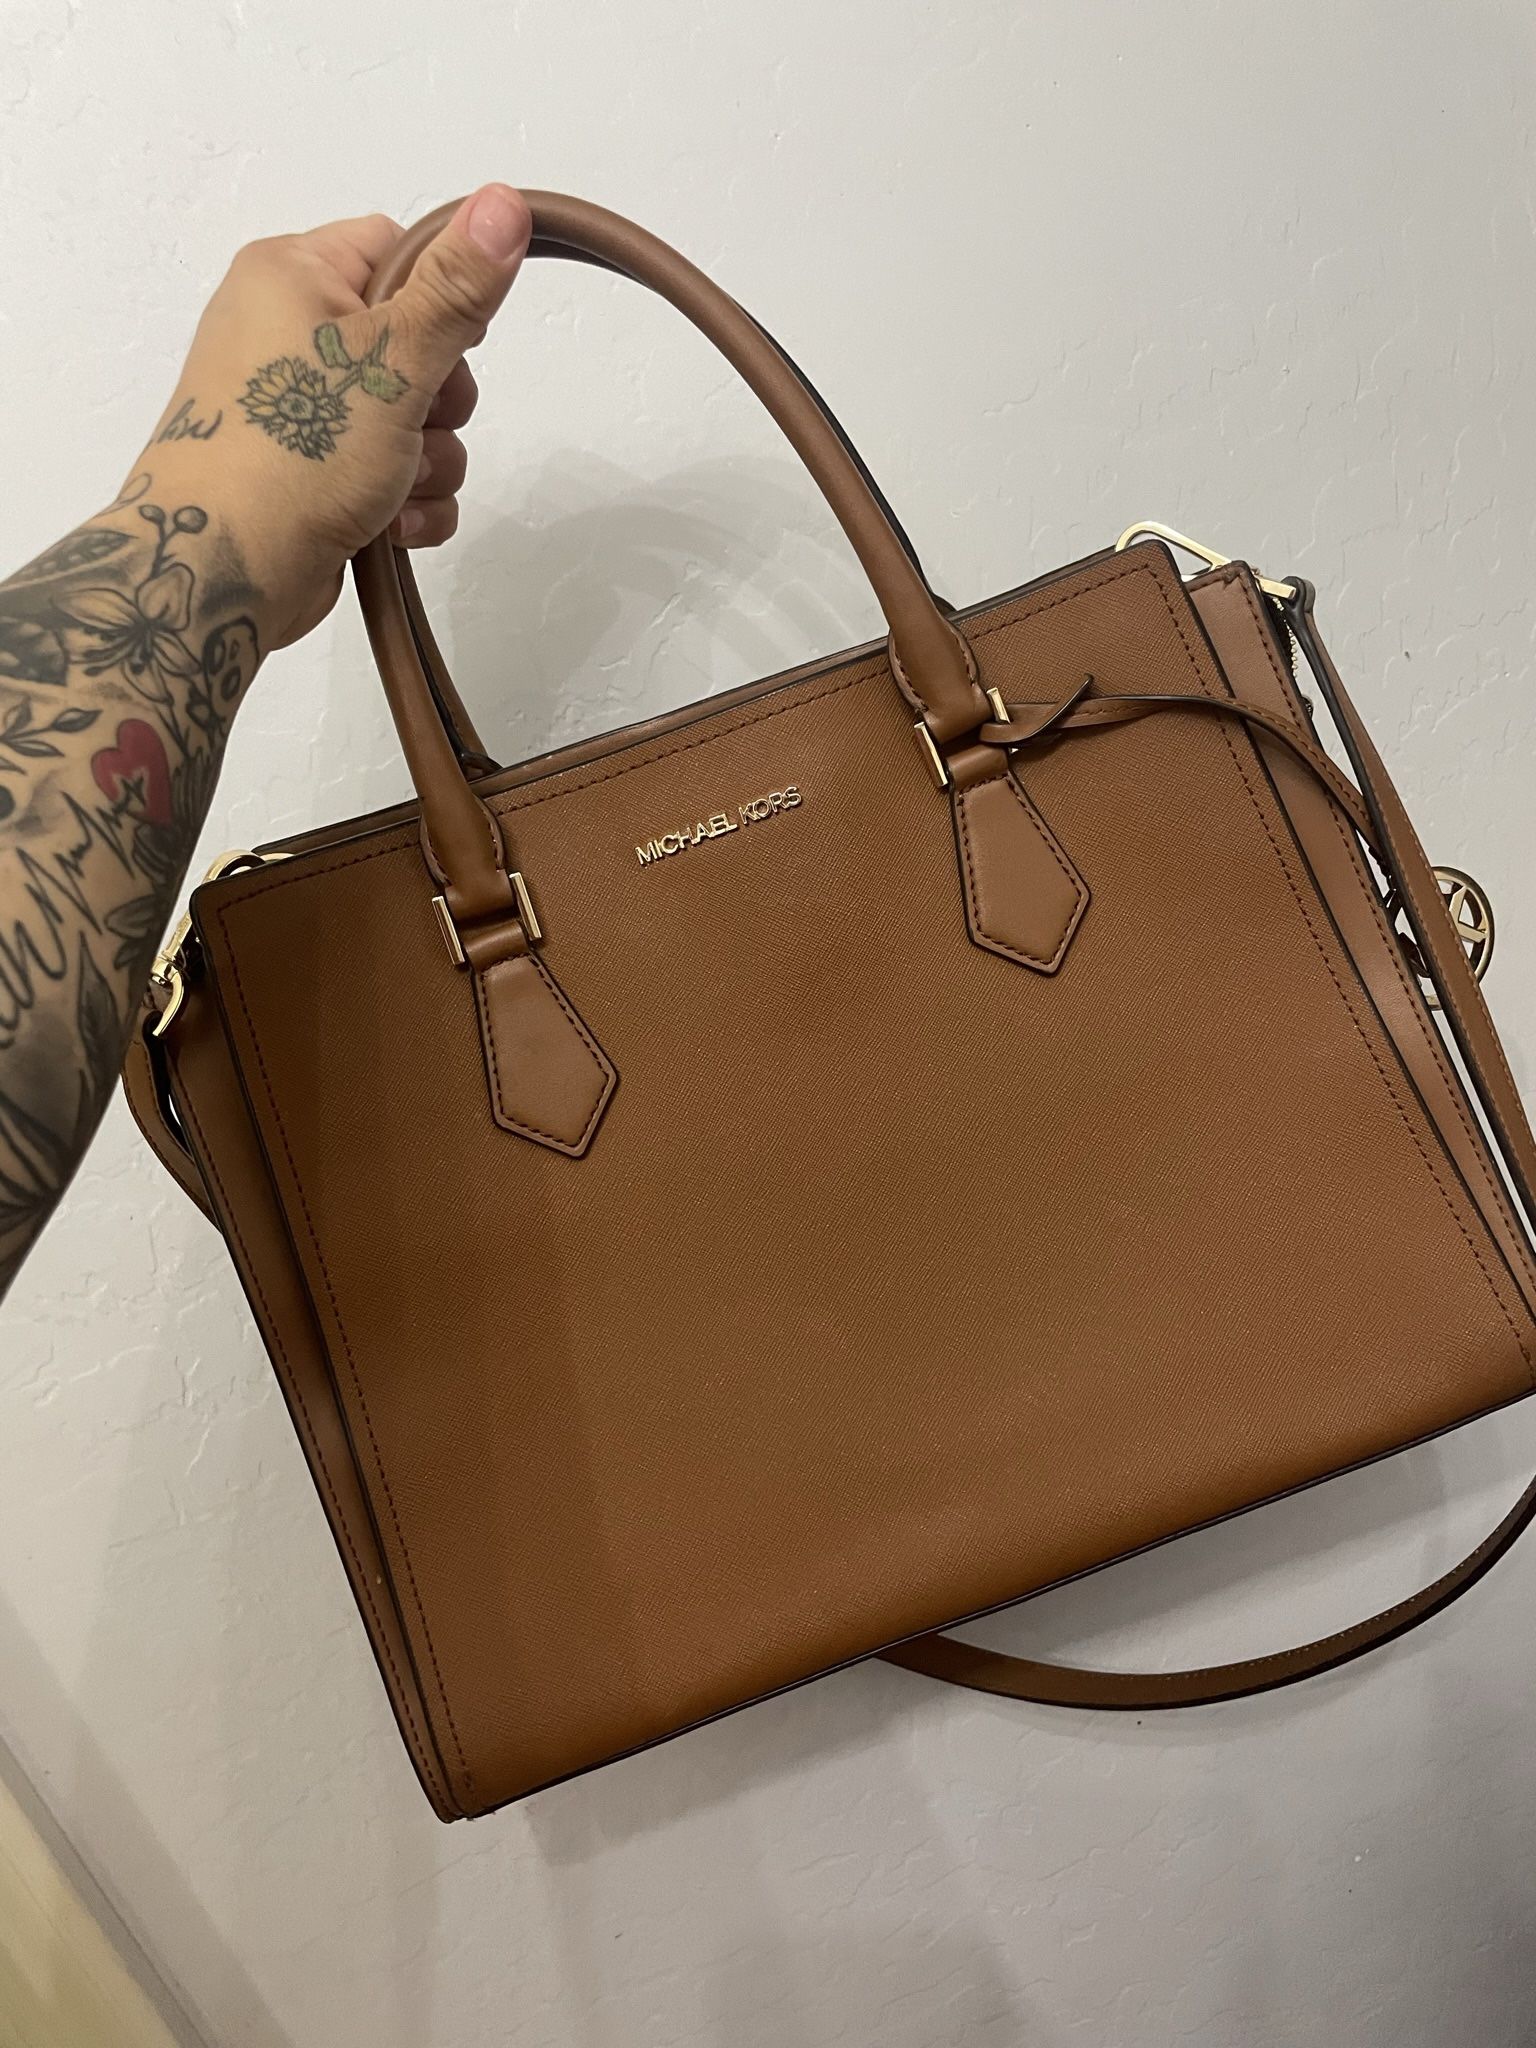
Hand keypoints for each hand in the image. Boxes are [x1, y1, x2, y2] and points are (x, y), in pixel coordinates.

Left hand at [138, 183, 532, 647]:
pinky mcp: (313, 474)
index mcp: (292, 275)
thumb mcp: (391, 360)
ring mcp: (300, 410)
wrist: (220, 567)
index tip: (453, 344)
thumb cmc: (294, 451)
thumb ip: (454, 288)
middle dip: (441, 404)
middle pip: (418, 344)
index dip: (440, 297)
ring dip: (429, 464)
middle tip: (416, 426)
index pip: (397, 250)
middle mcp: (289, 333)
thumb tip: (505, 201)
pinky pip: (394, 476)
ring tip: (394, 489)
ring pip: (415, 422)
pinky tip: (391, 527)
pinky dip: (407, 504)